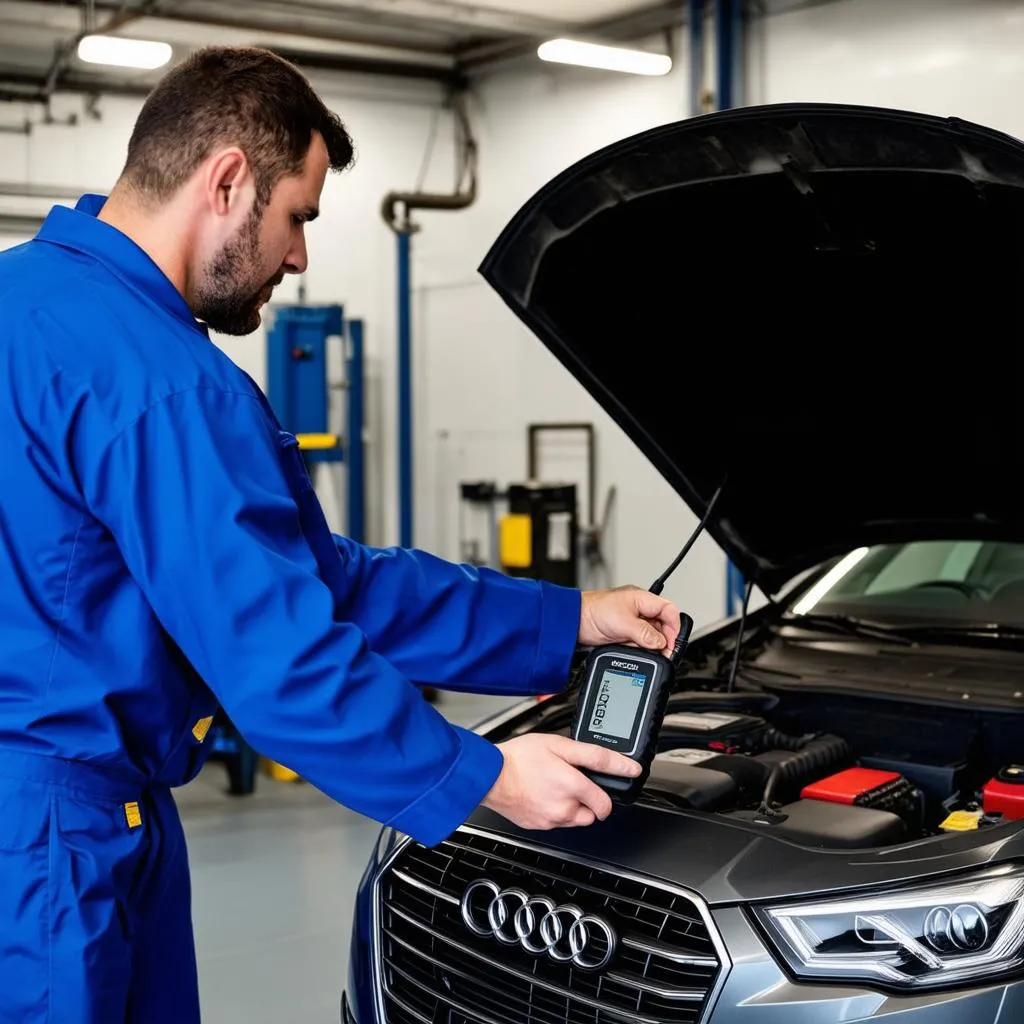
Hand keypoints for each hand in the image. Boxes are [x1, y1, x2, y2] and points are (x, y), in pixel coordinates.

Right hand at [480, 733, 640, 828]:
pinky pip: (556, 821)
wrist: (490, 775)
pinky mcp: (538, 826)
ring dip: (572, 806)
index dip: (614, 789)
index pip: (606, 802)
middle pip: (592, 812)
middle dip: (588, 798)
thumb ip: (593, 756)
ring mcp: (551, 820)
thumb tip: (622, 765)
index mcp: (573, 787)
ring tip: (555, 785)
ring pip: (574, 818)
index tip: (625, 780)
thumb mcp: (560, 744)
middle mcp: (565, 809)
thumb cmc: (520, 758)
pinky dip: (554, 810)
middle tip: (573, 780)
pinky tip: (542, 794)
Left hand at [578, 585, 681, 651]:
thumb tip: (660, 642)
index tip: (672, 641)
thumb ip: (644, 633)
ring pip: (652, 636)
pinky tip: (636, 651)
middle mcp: (639, 610)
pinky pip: (641, 643)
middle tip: (664, 652)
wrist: (574, 622)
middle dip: (664, 639)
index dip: (674, 626)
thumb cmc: (593, 610)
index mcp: (642, 599)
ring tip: (649, 652)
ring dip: (652, 645)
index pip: (668, 610)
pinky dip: (641, 649)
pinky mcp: (625, 634)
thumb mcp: (623, 622)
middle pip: (662, 625)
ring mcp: (632, 623)